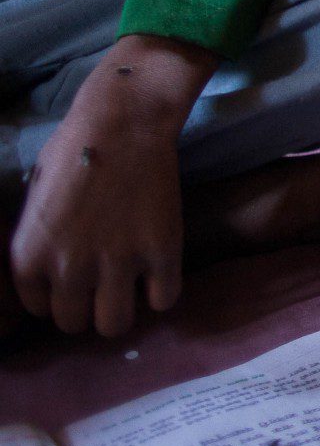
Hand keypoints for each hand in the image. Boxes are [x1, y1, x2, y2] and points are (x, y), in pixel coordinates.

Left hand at [11, 35, 213, 335]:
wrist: (124, 121)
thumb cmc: (74, 150)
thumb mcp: (33, 202)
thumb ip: (38, 245)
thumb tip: (49, 274)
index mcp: (29, 257)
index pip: (40, 310)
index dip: (59, 294)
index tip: (74, 278)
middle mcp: (68, 268)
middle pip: (75, 324)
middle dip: (87, 306)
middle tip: (102, 282)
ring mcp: (117, 262)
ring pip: (115, 325)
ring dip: (121, 309)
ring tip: (128, 285)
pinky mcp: (162, 251)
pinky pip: (163, 300)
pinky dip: (162, 291)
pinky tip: (158, 273)